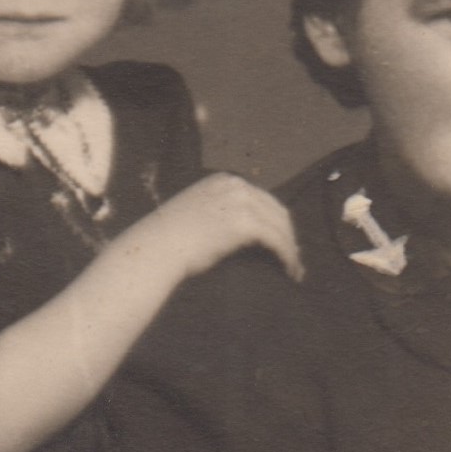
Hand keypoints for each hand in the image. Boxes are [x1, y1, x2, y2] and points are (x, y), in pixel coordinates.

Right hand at [133, 173, 304, 282]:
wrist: (156, 249)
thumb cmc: (169, 240)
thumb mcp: (196, 212)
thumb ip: (220, 212)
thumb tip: (243, 231)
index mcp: (224, 180)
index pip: (263, 199)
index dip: (277, 222)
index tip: (283, 242)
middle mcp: (236, 185)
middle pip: (277, 210)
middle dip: (289, 236)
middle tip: (294, 259)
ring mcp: (241, 202)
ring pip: (281, 226)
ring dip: (291, 249)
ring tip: (294, 270)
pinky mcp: (245, 223)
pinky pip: (277, 240)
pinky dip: (287, 256)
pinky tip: (289, 271)